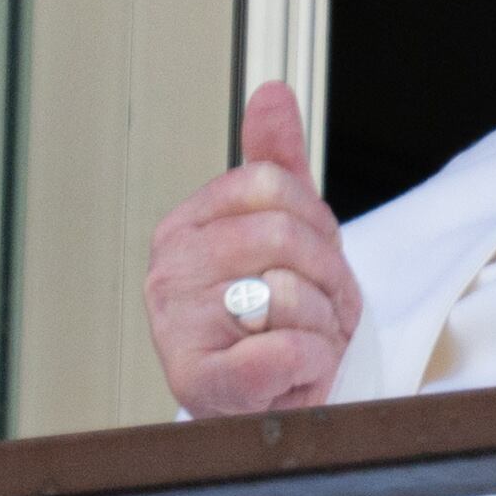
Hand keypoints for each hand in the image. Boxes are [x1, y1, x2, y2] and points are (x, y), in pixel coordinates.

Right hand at [144, 81, 364, 416]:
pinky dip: (311, 361)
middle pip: (284, 235)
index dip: (315, 223)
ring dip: (322, 322)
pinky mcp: (202, 385)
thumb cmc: (279, 319)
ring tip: (305, 339)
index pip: (273, 186)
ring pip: (290, 293)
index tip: (314, 257)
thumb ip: (275, 161)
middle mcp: (168, 274)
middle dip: (327, 275)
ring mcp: (177, 330)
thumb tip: (271, 93)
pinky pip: (286, 350)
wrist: (276, 402)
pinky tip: (294, 370)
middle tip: (320, 307)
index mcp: (184, 228)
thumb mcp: (283, 229)